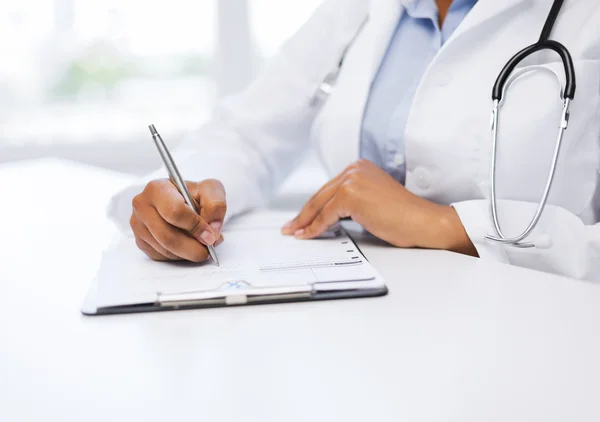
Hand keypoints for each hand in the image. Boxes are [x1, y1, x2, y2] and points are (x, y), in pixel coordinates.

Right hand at [130, 179, 225, 261]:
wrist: (183, 201)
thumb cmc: (194, 194)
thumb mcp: (211, 190)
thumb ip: (215, 205)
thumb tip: (212, 230)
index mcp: (157, 188)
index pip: (174, 212)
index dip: (195, 227)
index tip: (210, 236)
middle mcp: (142, 206)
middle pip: (167, 236)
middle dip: (192, 248)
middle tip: (208, 250)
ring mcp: (138, 225)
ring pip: (165, 249)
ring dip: (187, 253)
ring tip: (201, 245)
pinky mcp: (140, 241)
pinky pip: (161, 256)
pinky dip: (179, 256)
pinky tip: (188, 246)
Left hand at [281, 159, 476, 254]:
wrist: (422, 221)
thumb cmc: (404, 217)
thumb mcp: (372, 201)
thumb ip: (352, 201)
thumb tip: (327, 216)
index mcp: (360, 167)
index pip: (329, 189)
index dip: (313, 206)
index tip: (300, 218)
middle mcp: (355, 169)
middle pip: (321, 195)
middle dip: (303, 214)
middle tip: (290, 227)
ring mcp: (352, 180)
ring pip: (320, 204)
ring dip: (305, 221)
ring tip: (294, 233)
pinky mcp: (350, 195)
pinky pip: (325, 215)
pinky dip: (314, 227)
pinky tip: (307, 235)